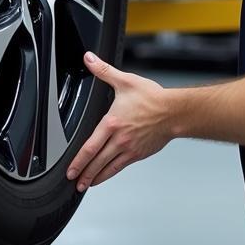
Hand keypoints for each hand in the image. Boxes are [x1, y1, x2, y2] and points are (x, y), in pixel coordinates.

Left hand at [66, 52, 173, 190]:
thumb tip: (89, 59)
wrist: (174, 112)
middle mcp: (119, 139)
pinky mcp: (138, 153)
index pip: (90, 147)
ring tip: (85, 185)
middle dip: (83, 173)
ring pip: (108, 167)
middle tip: (74, 182)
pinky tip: (105, 176)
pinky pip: (121, 166)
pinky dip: (110, 173)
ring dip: (95, 177)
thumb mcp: (125, 81)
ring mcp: (129, 149)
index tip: (70, 170)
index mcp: (112, 123)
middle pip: (97, 161)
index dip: (78, 161)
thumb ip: (104, 70)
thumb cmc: (152, 98)